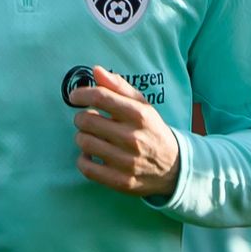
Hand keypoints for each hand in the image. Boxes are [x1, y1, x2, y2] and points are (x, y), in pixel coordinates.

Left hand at [70, 67, 183, 197]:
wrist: (174, 167)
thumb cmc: (152, 131)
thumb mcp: (143, 106)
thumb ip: (119, 87)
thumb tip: (96, 70)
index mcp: (139, 115)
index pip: (100, 97)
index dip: (81, 94)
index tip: (75, 97)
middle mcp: (133, 138)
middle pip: (86, 120)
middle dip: (82, 117)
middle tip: (89, 120)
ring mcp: (126, 161)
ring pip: (83, 142)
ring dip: (83, 137)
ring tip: (93, 137)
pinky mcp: (120, 180)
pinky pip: (86, 167)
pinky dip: (83, 159)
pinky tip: (91, 155)